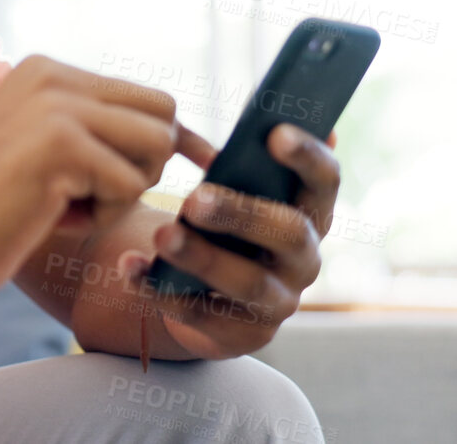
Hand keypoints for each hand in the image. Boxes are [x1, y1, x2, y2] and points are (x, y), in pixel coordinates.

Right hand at [0, 55, 180, 296]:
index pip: (148, 98)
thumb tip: (186, 139)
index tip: (171, 173)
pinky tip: (53, 217)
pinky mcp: (59, 142)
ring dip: (124, 191)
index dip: (165, 142)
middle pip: (163, 113)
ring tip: (68, 206)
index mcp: (48, 72)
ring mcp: (56, 105)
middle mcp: (53, 76)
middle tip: (94, 196)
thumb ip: (97, 134)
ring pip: (155, 145)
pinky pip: (128, 184)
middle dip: (145, 165)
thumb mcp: (46, 153)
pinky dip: (101, 216)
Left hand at [119, 124, 341, 358]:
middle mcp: (306, 259)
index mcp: (311, 212)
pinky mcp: (245, 335)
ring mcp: (280, 302)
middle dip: (243, 213)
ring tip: (162, 235)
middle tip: (195, 198)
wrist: (207, 295)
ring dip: (202, 258)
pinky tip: (130, 266)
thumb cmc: (224, 224)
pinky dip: (159, 288)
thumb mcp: (237, 191)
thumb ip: (246, 160)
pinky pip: (201, 313)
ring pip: (248, 282)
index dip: (307, 157)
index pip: (326, 181)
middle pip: (290, 233)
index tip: (274, 133)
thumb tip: (263, 121)